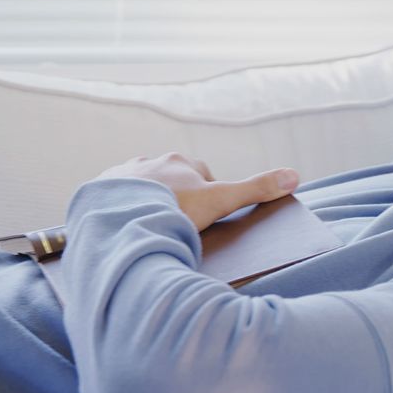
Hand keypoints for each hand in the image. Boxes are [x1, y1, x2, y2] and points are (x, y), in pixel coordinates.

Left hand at [94, 152, 299, 231]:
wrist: (119, 221)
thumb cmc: (173, 210)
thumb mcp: (220, 202)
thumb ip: (256, 190)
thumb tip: (294, 176)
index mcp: (178, 162)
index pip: (201, 175)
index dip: (207, 197)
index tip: (205, 217)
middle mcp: (148, 162)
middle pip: (170, 181)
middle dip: (175, 200)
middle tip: (178, 227)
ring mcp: (121, 176)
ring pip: (141, 190)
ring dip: (146, 206)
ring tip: (150, 231)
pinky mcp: (97, 192)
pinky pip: (112, 201)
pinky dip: (120, 213)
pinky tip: (124, 230)